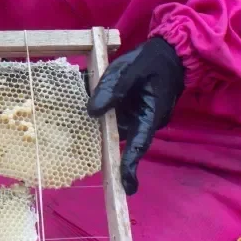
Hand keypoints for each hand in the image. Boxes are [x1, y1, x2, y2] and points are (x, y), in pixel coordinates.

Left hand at [86, 37, 185, 194]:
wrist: (168, 54)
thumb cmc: (153, 61)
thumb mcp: (131, 68)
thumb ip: (113, 88)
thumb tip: (91, 111)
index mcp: (151, 116)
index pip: (139, 145)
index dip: (130, 166)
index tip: (125, 186)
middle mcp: (143, 121)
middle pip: (119, 137)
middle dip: (100, 139)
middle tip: (75, 141)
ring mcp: (136, 116)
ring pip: (112, 125)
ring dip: (97, 121)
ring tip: (72, 115)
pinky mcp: (129, 110)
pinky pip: (112, 115)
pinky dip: (99, 109)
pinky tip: (83, 97)